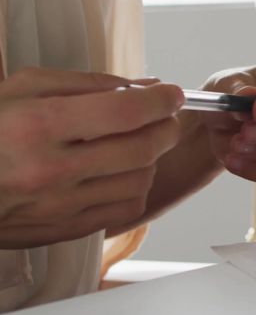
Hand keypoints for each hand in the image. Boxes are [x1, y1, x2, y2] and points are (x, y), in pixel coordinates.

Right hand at [0, 68, 183, 247]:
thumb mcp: (23, 87)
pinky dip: (135, 187)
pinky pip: (126, 210)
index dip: (161, 101)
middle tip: (164, 116)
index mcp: (37, 126)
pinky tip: (119, 172)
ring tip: (135, 143)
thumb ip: (90, 84)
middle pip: (142, 149)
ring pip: (140, 181)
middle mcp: (50, 170)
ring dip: (150, 158)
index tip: (172, 94)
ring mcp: (58, 206)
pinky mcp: (64, 230)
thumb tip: (145, 87)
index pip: (126, 112)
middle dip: (164, 127)